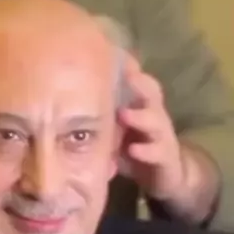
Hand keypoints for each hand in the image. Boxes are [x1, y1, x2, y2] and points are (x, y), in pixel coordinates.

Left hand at [117, 56, 219, 221]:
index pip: (138, 81)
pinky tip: (133, 150)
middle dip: (139, 84)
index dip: (128, 68)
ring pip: (157, 121)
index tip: (112, 55)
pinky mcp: (167, 158)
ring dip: (140, 117)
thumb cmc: (135, 148)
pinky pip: (159, 152)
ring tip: (124, 114)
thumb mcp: (117, 131)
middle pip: (152, 94)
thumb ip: (101, 118)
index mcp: (141, 106)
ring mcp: (163, 136)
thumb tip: (66, 105)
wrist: (166, 178)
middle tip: (126, 77)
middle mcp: (155, 116)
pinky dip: (146, 151)